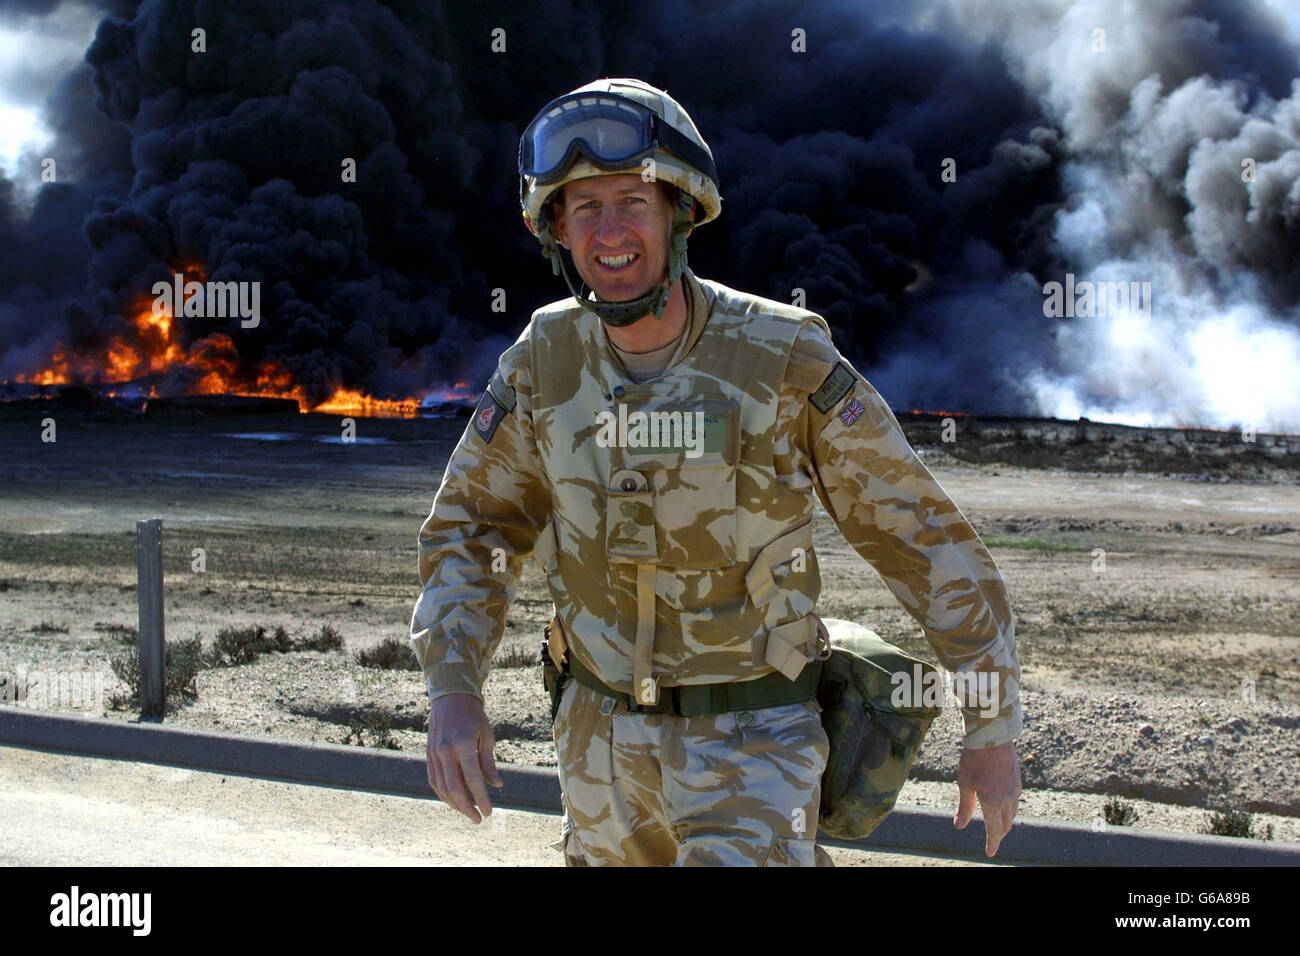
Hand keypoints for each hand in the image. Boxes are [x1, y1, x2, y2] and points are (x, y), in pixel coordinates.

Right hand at [425, 692, 503, 822]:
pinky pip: (434, 780)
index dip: (481, 798)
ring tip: (468, 812)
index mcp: (462, 745)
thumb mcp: (486, 735)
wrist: (450, 697)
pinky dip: (443, 794)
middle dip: (467, 808)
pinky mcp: (428, 755)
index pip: (472, 779)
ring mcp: (434, 754)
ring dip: (455, 804)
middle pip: (455, 788)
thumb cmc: (473, 716)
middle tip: (479, 819)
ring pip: (442, 788)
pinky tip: (454, 800)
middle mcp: (445, 751)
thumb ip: (488, 762)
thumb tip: (496, 785)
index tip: (489, 812)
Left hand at [953, 740, 1020, 856]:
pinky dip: (1008, 809)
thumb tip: (959, 826)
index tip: (989, 853)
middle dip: (998, 834)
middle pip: (1005, 825)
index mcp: (993, 802)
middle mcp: (1007, 799)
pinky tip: (1002, 805)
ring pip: (1012, 814)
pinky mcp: (1018, 782)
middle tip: (992, 840)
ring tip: (997, 825)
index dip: (992, 844)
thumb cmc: (973, 759)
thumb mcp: (965, 784)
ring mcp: (1015, 790)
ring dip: (1004, 822)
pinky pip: (1014, 802)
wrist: (991, 737)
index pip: (995, 831)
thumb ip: (964, 807)